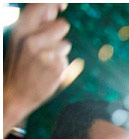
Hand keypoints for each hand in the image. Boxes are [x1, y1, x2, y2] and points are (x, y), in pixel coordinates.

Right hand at [3, 3, 70, 135]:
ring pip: (66, 43)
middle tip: (49, 43)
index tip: (63, 5)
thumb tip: (54, 8)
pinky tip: (48, 70)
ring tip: (46, 59)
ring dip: (60, 50)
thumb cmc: (21, 64)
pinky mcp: (55, 67)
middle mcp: (31, 40)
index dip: (55, 3)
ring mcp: (44, 54)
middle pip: (62, 24)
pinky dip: (60, 63)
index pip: (41, 6)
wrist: (17, 92)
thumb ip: (36, 25)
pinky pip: (66, 59)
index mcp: (21, 30)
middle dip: (59, 31)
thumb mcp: (21, 40)